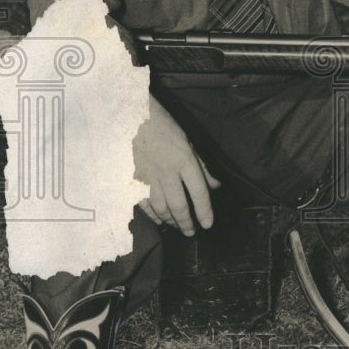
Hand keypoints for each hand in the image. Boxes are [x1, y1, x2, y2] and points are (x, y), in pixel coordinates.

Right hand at [133, 94, 219, 235]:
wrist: (133, 116)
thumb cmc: (164, 126)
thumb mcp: (188, 142)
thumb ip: (201, 166)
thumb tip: (215, 185)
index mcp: (184, 160)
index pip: (199, 192)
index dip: (204, 211)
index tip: (208, 224)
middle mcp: (167, 171)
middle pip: (179, 205)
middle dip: (186, 223)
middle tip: (191, 233)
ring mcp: (148, 176)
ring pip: (160, 208)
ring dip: (170, 221)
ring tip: (177, 227)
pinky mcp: (133, 179)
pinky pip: (143, 203)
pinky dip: (151, 215)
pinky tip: (157, 220)